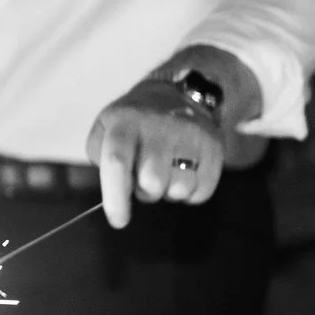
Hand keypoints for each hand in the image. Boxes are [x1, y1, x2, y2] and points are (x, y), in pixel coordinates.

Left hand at [85, 78, 226, 228]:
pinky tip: (184, 172)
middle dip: (146, 191)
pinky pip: (201, 192)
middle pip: (152, 181)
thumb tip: (113, 190)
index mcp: (125, 121)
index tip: (118, 221)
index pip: (118, 162)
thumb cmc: (135, 122)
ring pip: (179, 189)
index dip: (116, 197)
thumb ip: (100, 158)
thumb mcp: (106, 127)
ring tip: (166, 171)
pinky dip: (190, 192)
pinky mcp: (213, 147)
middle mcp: (158, 126)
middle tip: (145, 177)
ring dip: (169, 191)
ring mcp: (189, 135)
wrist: (179, 93)